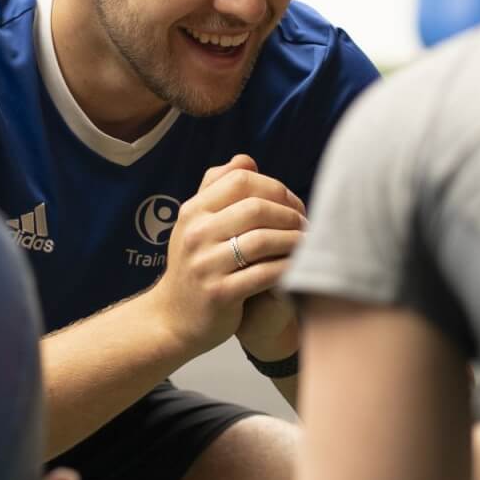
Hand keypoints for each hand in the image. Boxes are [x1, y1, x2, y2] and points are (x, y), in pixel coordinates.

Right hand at [146, 154, 306, 356]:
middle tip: (306, 225)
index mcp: (193, 211)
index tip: (291, 202)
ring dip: (294, 241)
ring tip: (307, 245)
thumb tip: (247, 160)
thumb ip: (218, 188)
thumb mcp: (196, 223)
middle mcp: (195, 234)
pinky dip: (287, 269)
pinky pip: (264, 274)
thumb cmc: (194, 266)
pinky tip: (297, 269)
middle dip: (289, 214)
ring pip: (263, 240)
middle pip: (256, 208)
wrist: (172, 319)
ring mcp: (206, 265)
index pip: (240, 180)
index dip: (274, 187)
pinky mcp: (219, 294)